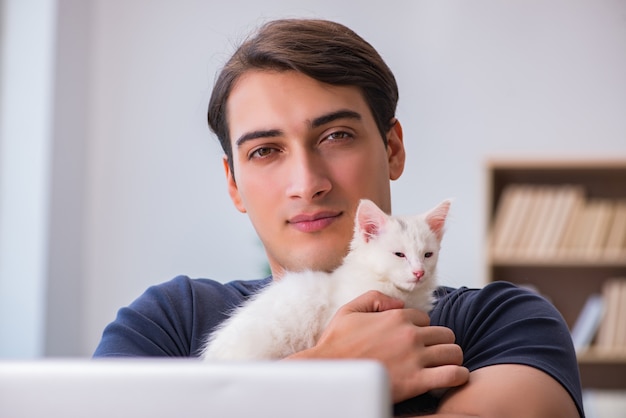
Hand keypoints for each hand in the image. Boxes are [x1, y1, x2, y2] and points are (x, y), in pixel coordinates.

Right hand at [288, 290, 468, 402]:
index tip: (415, 341)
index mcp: (395, 317)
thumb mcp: (349, 311)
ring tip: (445, 365)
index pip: (426, 320)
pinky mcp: (418, 381)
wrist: (329, 374)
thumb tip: (398, 303)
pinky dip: (458, 376)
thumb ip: (375, 298)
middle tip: (433, 354)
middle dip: (440, 343)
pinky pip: (453, 375)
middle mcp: (409, 334)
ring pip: (454, 352)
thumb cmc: (336, 344)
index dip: (422, 330)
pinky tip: (452, 378)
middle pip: (445, 334)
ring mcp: (415, 358)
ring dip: (452, 358)